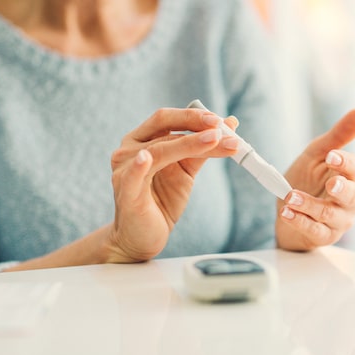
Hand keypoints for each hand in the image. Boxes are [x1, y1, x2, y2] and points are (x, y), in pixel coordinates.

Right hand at [105, 108, 238, 262]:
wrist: (143, 238)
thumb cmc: (162, 201)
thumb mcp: (186, 172)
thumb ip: (204, 150)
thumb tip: (230, 126)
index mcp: (142, 140)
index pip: (167, 118)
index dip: (194, 116)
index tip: (221, 121)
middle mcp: (129, 150)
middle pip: (163, 127)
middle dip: (194, 124)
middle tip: (219, 127)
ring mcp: (124, 170)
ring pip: (159, 150)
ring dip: (189, 144)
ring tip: (214, 140)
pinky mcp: (126, 192)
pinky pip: (133, 176)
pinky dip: (139, 166)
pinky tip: (146, 158)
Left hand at [276, 106, 354, 250]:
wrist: (288, 208)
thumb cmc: (308, 179)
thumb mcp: (318, 153)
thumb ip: (339, 134)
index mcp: (351, 178)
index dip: (346, 163)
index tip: (331, 156)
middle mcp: (350, 201)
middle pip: (354, 197)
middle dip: (342, 190)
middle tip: (331, 184)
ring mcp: (338, 221)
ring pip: (331, 215)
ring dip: (311, 206)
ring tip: (291, 197)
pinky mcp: (322, 236)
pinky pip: (314, 230)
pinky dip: (300, 221)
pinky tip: (287, 213)